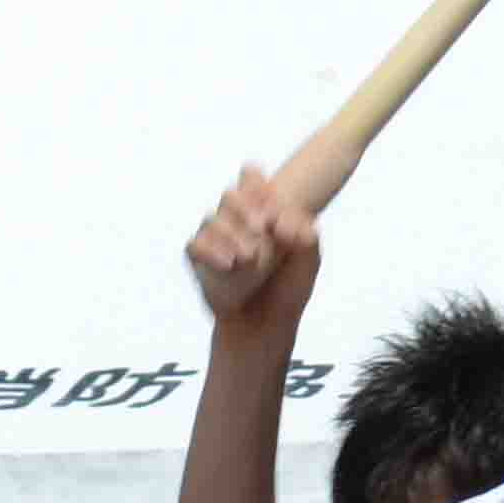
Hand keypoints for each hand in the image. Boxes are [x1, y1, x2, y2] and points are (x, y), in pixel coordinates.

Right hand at [186, 165, 320, 338]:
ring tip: (251, 256)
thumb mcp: (308, 260)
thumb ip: (305, 235)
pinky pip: (194, 245)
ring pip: (212, 220)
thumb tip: (281, 223)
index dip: (257, 182)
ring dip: (232, 234)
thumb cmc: (289, 287)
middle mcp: (235, 218)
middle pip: (230, 195)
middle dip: (246, 207)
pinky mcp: (199, 258)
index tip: (273, 201)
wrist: (267, 324)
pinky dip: (210, 251)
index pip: (251, 178)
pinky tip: (229, 264)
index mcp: (262, 208)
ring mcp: (215, 238)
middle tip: (263, 227)